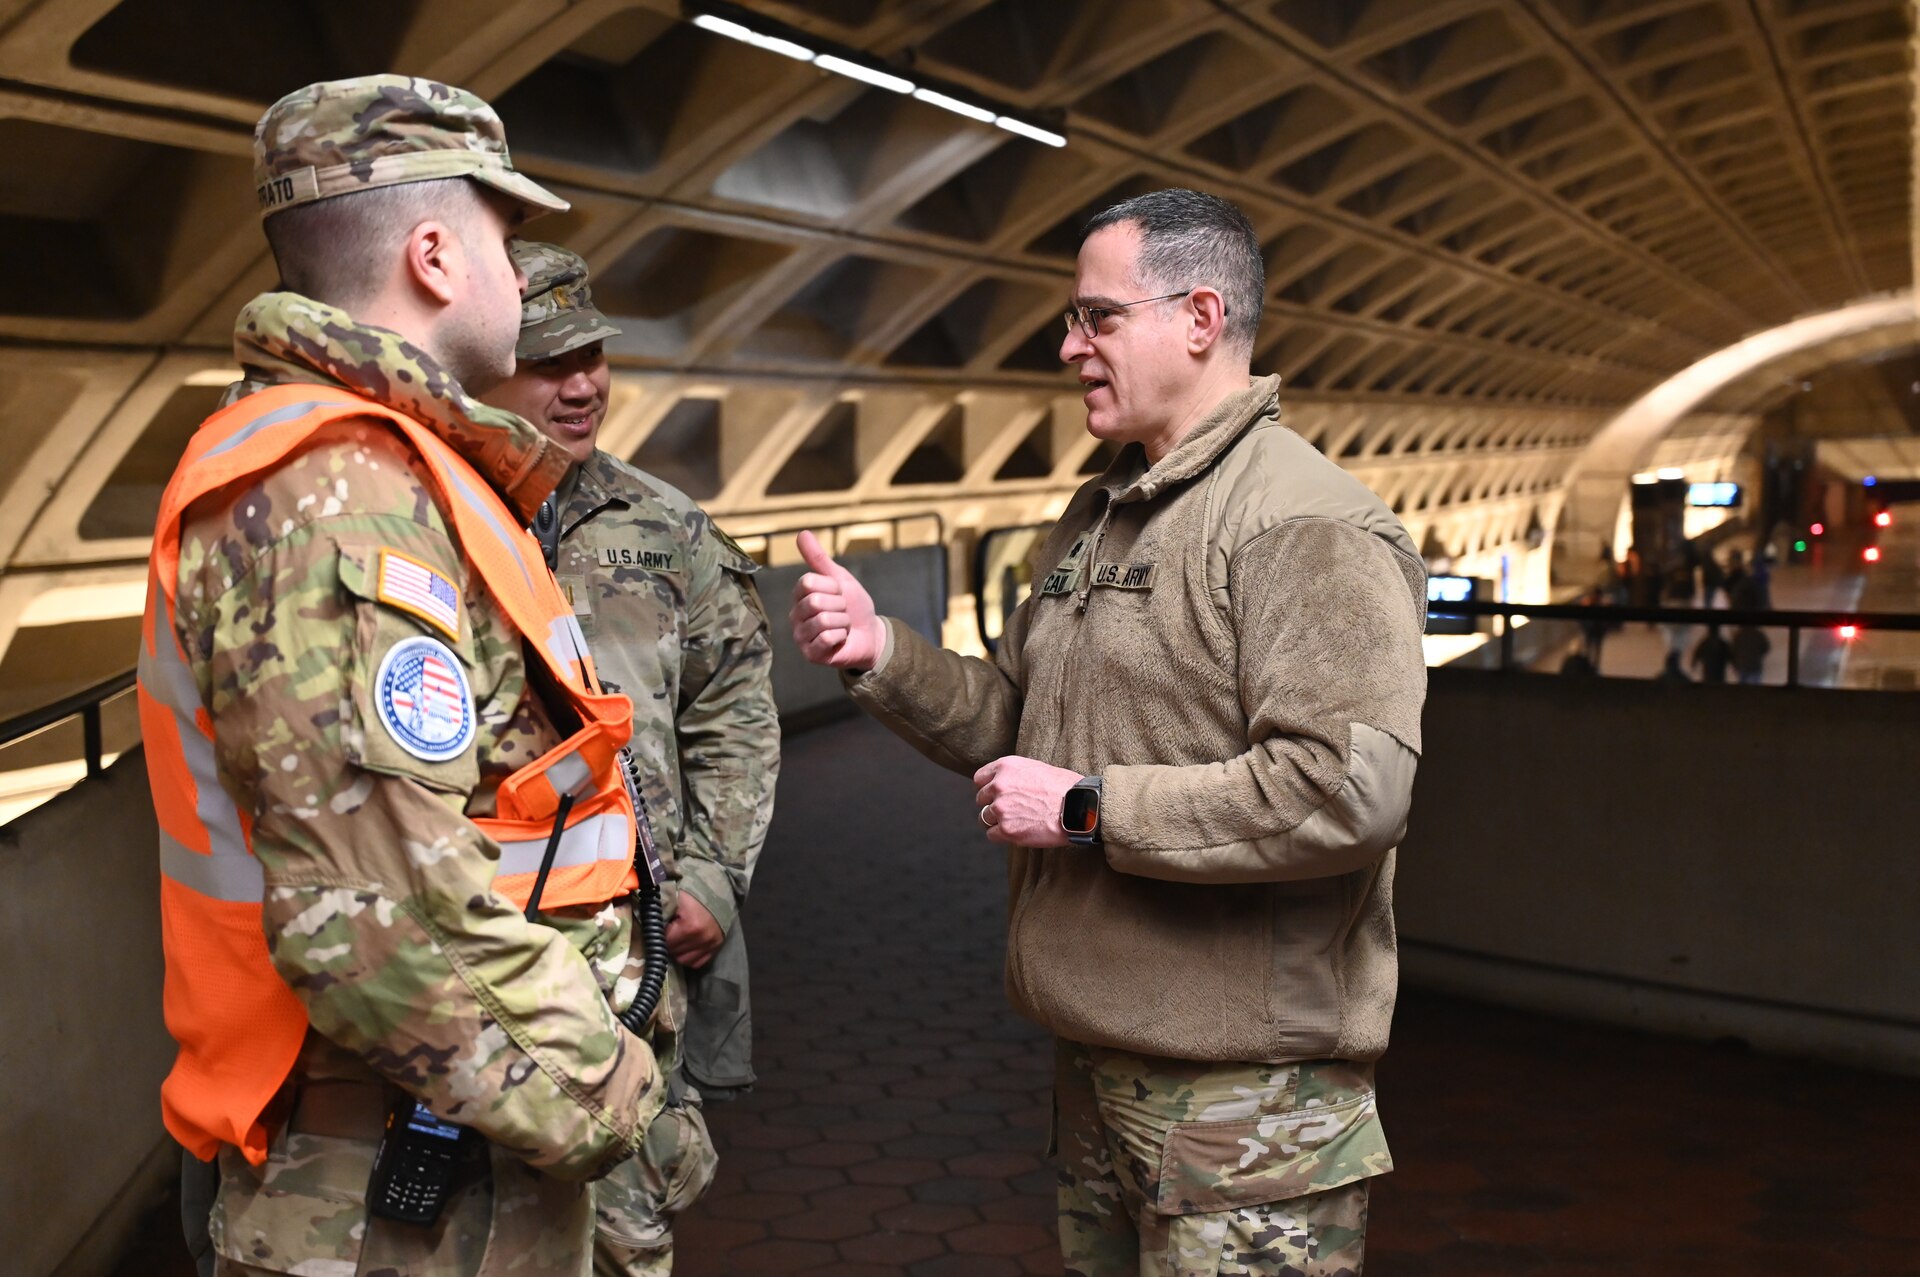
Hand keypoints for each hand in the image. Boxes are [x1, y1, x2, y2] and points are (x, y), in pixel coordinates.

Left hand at [666, 892, 724, 968]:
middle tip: (669, 933)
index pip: (666, 942)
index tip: (659, 929)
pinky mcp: (716, 947)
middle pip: (675, 953)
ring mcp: (711, 944)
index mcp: (690, 926)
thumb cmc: (692, 896)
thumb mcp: (675, 899)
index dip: (660, 936)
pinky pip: (697, 963)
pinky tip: (687, 945)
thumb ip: (662, 913)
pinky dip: (690, 957)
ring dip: (679, 952)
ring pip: (685, 961)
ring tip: (678, 939)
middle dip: (669, 944)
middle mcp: (702, 938)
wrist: (717, 893)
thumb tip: (649, 925)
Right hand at [790, 530, 885, 668]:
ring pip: (823, 620)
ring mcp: (801, 636)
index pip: (808, 582)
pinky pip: (826, 638)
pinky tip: (840, 640)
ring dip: (843, 622)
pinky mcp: (810, 654)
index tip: (839, 593)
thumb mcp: (841, 579)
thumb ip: (819, 559)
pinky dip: (841, 636)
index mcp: (800, 595)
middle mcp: (795, 615)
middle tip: (843, 613)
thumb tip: (802, 533)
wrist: (870, 635)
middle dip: (840, 606)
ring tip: (843, 626)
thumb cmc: (854, 607)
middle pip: (815, 601)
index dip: (832, 587)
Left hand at [973, 755, 1081, 847]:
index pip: (980, 778)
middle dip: (993, 805)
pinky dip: (1001, 835)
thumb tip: (1007, 784)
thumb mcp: (1037, 768)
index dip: (987, 788)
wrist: (1078, 807)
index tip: (993, 795)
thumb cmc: (1066, 787)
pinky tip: (1016, 832)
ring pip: (984, 818)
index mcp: (1006, 766)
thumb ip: (1016, 775)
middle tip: (1009, 811)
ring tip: (1016, 822)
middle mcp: (999, 785)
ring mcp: (1001, 808)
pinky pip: (991, 835)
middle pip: (981, 799)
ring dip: (997, 821)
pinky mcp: (1006, 829)